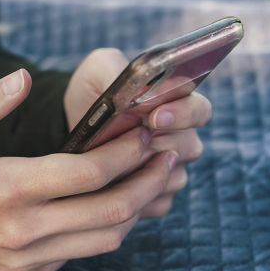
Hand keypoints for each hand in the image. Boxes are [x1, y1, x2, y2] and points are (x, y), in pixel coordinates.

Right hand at [0, 69, 177, 270]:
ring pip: (103, 240)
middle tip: (168, 154)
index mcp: (3, 188)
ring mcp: (23, 263)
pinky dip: (100, 229)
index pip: (88, 171)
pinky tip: (106, 202)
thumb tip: (24, 78)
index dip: (128, 150)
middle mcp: (20, 232)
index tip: (147, 130)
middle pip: (111, 211)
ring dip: (134, 208)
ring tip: (149, 177)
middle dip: (148, 179)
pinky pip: (77, 255)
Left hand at [63, 47, 212, 217]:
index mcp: (177, 104)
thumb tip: (142, 90)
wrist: (69, 126)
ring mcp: (170, 170)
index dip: (182, 114)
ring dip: (144, 170)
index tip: (154, 116)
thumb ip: (119, 68)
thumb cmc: (92, 92)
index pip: (200, 110)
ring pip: (173, 177)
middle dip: (159, 143)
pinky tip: (112, 186)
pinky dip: (136, 195)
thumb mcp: (99, 69)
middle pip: (190, 147)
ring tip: (114, 162)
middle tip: (133, 140)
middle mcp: (181, 138)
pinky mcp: (155, 197)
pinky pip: (157, 202)